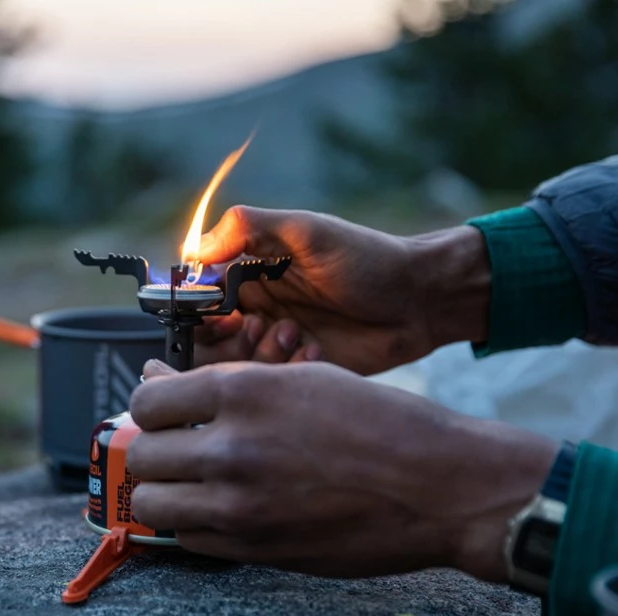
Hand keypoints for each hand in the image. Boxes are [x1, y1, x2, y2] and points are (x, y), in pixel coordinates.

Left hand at [127, 359, 556, 581]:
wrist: (439, 486)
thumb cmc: (379, 422)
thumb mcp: (304, 378)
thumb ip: (227, 383)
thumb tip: (159, 379)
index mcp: (243, 392)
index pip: (147, 400)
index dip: (151, 403)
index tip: (165, 409)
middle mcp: (232, 448)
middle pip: (142, 453)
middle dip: (155, 447)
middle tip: (180, 446)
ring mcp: (240, 504)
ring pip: (151, 503)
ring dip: (164, 490)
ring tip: (193, 481)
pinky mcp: (255, 548)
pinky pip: (188, 539)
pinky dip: (193, 524)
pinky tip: (221, 508)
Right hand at [195, 206, 491, 374]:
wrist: (423, 300)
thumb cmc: (369, 258)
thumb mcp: (308, 231)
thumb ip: (248, 228)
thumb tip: (193, 250)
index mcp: (253, 275)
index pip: (201, 298)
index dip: (200, 310)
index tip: (220, 312)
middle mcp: (259, 311)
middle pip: (210, 340)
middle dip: (225, 339)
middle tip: (256, 327)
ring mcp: (279, 345)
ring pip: (238, 367)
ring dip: (259, 354)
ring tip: (294, 334)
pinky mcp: (301, 375)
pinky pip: (274, 385)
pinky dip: (288, 371)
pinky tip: (317, 352)